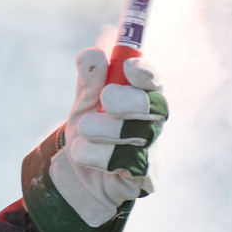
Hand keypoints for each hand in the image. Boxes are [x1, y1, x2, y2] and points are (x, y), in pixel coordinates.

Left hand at [21, 47, 167, 231]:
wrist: (78, 177)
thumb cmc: (87, 134)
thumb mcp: (82, 105)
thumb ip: (88, 81)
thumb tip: (92, 54)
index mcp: (141, 97)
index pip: (154, 80)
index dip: (146, 72)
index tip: (129, 66)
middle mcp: (153, 120)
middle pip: (153, 104)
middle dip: (126, 101)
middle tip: (105, 101)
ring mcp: (153, 147)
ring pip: (134, 133)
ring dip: (99, 132)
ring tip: (82, 134)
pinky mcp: (147, 174)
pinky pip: (124, 161)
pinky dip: (95, 156)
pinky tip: (87, 157)